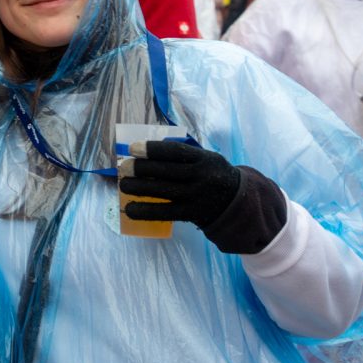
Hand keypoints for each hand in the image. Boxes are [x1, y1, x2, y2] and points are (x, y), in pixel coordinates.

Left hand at [119, 140, 286, 253]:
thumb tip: (146, 153)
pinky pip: (165, 212)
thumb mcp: (206, 159)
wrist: (239, 202)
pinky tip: (130, 209)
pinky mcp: (193, 214)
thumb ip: (184, 155)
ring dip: (140, 188)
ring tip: (123, 185)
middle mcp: (202, 176)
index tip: (133, 148)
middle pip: (166, 171)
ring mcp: (197, 196)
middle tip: (123, 167)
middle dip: (142, 169)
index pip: (175, 152)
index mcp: (204, 159)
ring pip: (164, 191)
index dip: (153, 149)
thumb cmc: (212, 175)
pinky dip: (146, 211)